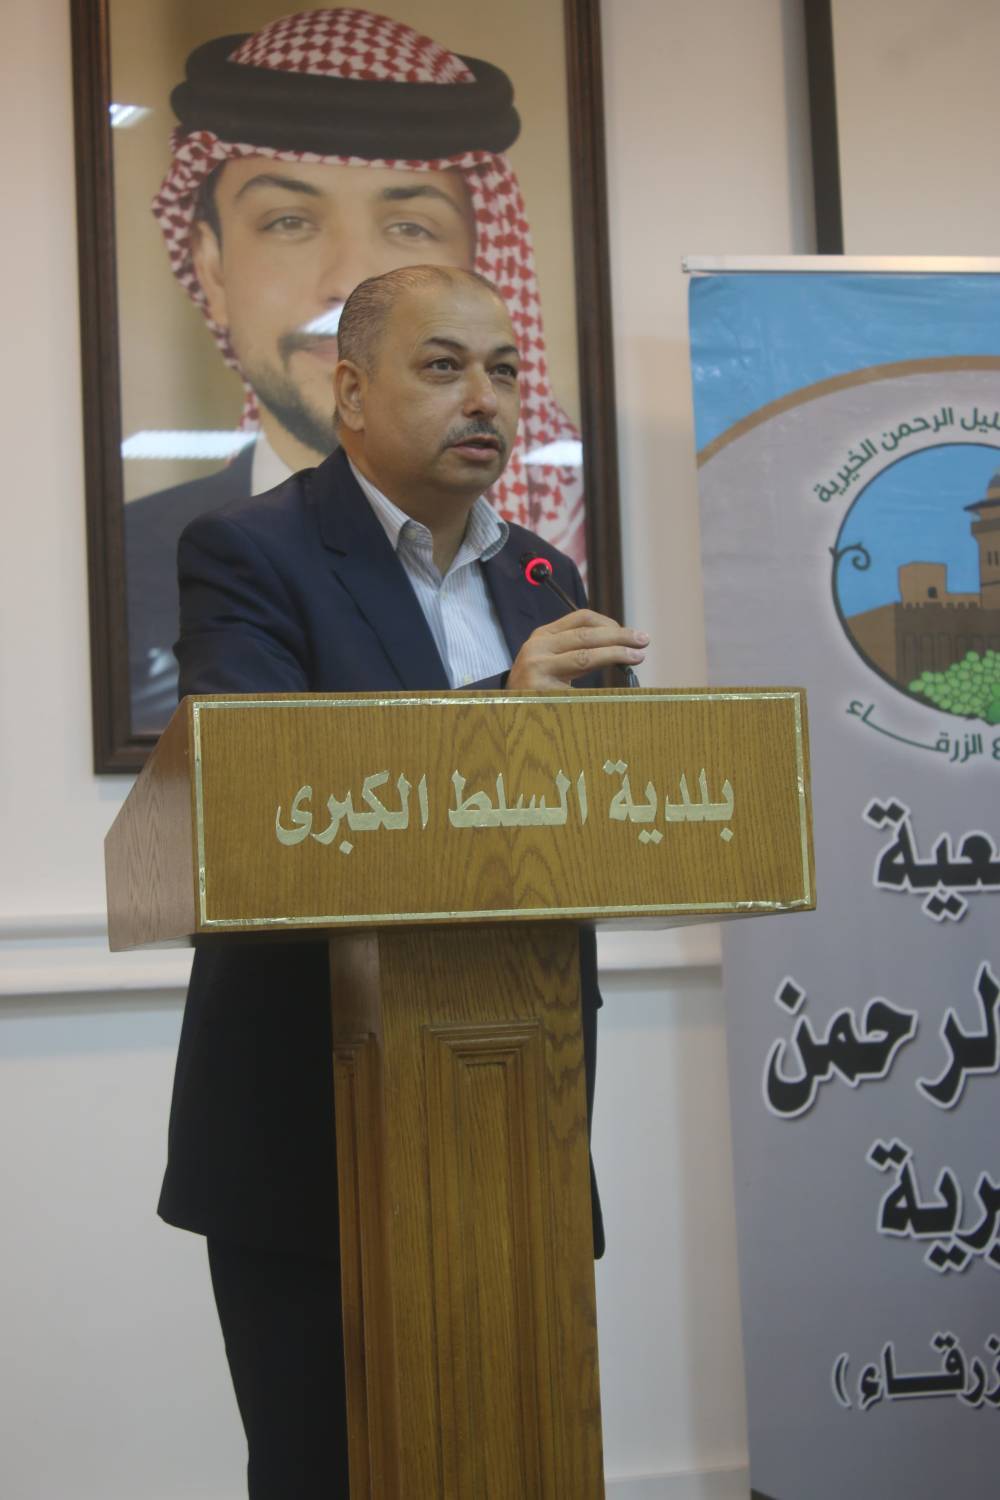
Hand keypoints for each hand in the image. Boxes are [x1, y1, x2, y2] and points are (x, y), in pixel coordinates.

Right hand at [506, 609, 648, 690]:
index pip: (582, 618)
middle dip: (619, 637)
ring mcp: (537, 668)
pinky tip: (616, 690)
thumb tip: (620, 645)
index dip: (610, 623)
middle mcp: (537, 647)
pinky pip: (578, 687)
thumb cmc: (537, 686)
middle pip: (587, 635)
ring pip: (585, 657)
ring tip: (636, 657)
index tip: (629, 634)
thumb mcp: (552, 660)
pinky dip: (600, 687)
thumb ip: (578, 649)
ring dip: (615, 654)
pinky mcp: (540, 691)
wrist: (505, 711)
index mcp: (543, 635)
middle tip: (643, 641)